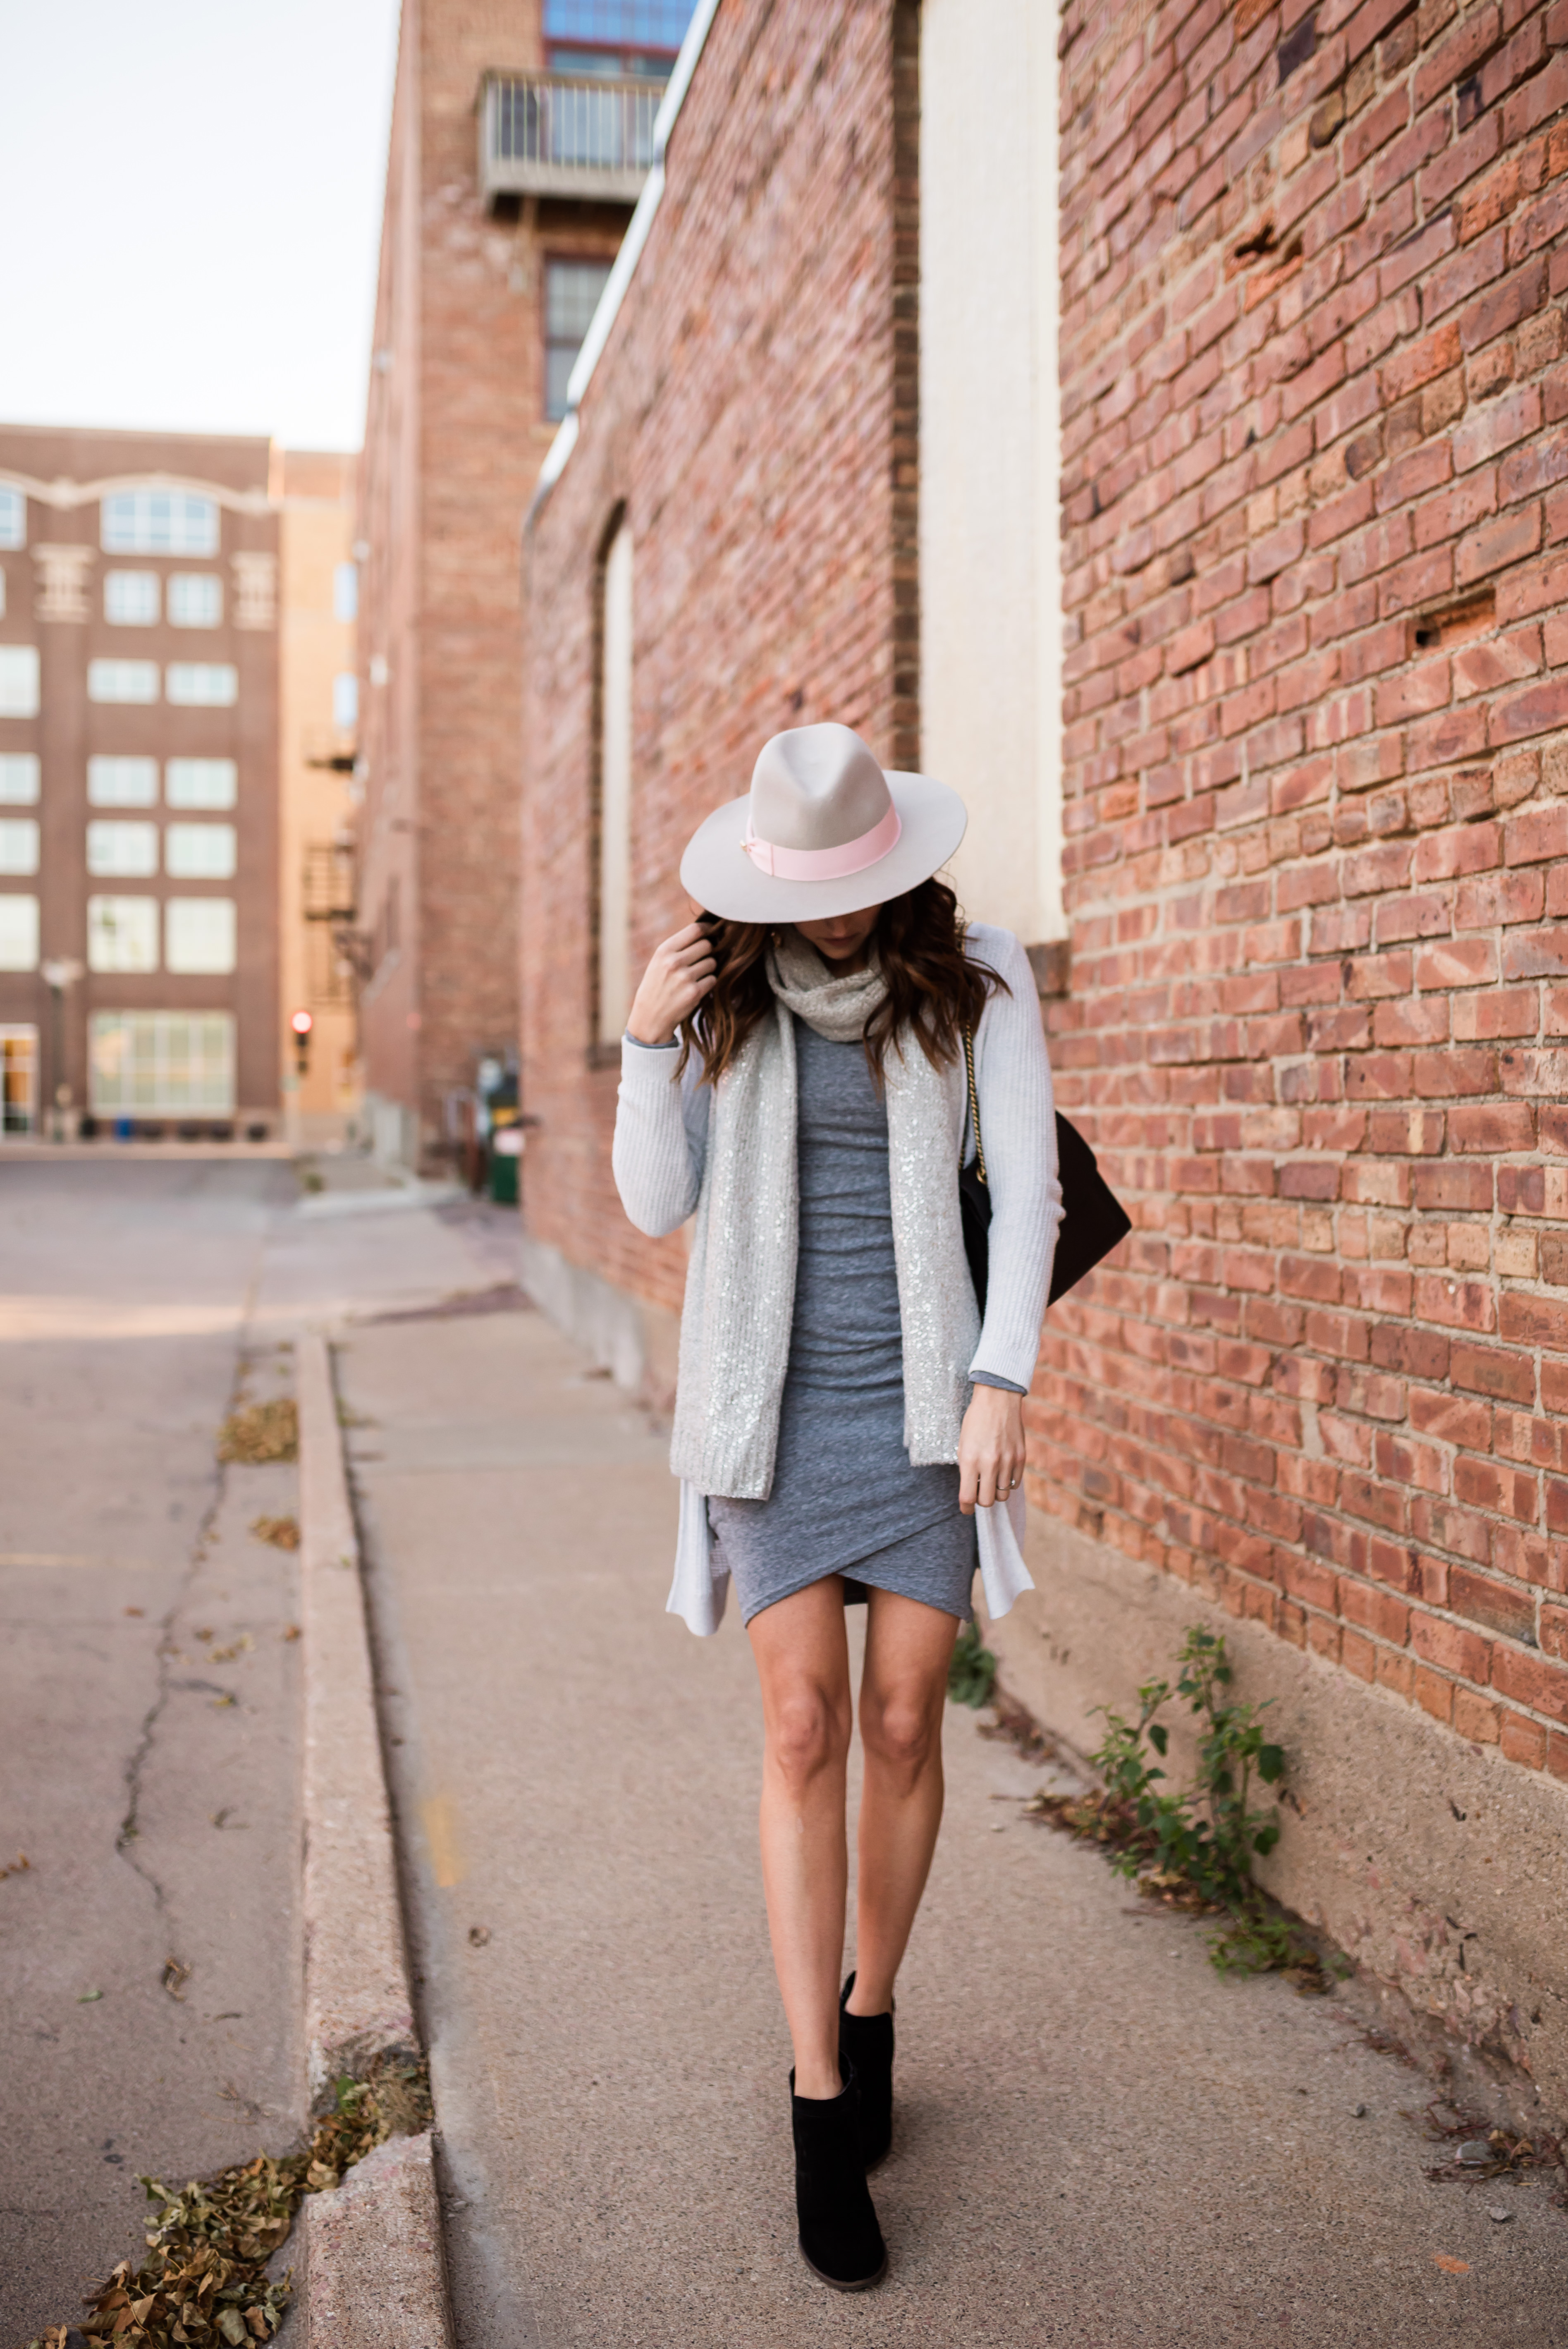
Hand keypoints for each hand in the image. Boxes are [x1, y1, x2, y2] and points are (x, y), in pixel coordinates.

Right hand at [626, 921, 717, 1046]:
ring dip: (709, 969)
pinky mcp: (694, 993)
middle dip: (708, 952)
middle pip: (707, 945)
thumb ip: (679, 947)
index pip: (695, 929)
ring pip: (712, 962)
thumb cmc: (656, 987)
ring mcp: (684, 978)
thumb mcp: (659, 962)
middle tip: (701, 960)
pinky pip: (713, 979)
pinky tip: (697, 988)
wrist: (649, 1018)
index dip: (707, 930)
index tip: (711, 933)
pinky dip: (708, 983)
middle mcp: (673, 962)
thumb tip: (707, 932)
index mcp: (663, 951)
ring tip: (696, 976)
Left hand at [958, 1384, 1025, 1514]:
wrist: (997, 1399)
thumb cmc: (976, 1421)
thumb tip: (971, 1490)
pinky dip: (1008, 1483)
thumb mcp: (963, 1444)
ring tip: (991, 1480)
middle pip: (986, 1501)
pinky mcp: (1021, 1458)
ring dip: (995, 1492)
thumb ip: (967, 1469)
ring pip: (1002, 1494)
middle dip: (981, 1500)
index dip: (965, 1509)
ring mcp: (1007, 1461)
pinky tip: (1002, 1472)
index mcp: (969, 1459)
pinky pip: (1015, 1483)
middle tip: (979, 1492)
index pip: (967, 1497)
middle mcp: (989, 1463)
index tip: (966, 1509)